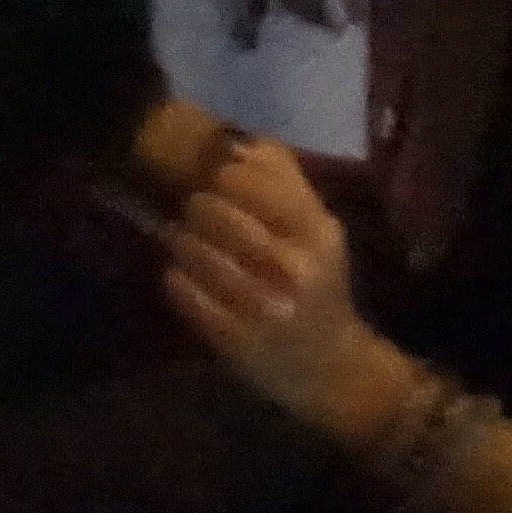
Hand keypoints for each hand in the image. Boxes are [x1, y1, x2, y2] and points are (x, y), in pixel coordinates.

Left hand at [153, 127, 414, 442]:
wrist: (335, 371)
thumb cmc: (320, 288)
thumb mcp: (319, 233)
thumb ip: (285, 183)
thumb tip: (240, 141)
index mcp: (318, 233)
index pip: (252, 178)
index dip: (222, 173)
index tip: (218, 181)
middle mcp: (293, 268)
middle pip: (212, 209)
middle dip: (196, 207)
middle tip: (197, 213)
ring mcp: (261, 306)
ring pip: (192, 247)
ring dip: (181, 241)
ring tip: (187, 244)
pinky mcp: (233, 339)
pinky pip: (182, 290)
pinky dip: (176, 278)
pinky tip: (185, 277)